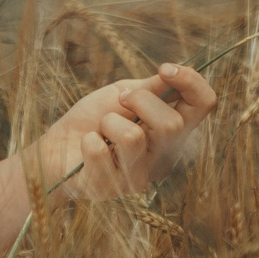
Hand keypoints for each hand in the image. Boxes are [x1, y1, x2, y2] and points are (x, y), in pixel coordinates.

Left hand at [34, 62, 216, 203]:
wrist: (54, 148)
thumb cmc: (92, 119)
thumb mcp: (123, 94)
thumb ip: (151, 88)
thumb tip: (174, 72)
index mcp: (172, 131)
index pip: (204, 105)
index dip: (191, 82)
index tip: (164, 69)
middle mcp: (163, 157)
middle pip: (172, 125)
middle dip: (140, 101)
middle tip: (119, 102)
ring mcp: (138, 177)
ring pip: (133, 137)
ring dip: (108, 122)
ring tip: (100, 130)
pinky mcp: (110, 189)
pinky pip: (100, 151)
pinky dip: (88, 140)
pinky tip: (87, 148)